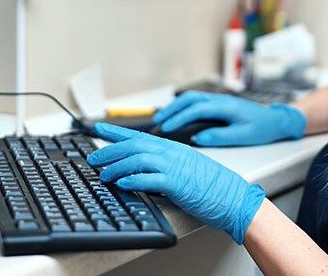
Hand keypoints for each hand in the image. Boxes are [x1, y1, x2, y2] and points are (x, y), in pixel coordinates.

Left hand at [88, 122, 265, 243]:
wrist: (234, 197)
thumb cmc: (213, 187)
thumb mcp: (186, 170)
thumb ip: (166, 168)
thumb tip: (143, 174)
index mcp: (174, 148)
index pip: (140, 136)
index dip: (117, 133)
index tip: (99, 131)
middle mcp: (172, 153)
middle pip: (134, 145)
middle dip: (109, 150)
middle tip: (93, 158)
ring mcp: (175, 166)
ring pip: (138, 159)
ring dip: (117, 167)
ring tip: (103, 175)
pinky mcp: (177, 183)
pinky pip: (150, 179)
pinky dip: (133, 180)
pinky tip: (122, 184)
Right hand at [153, 91, 306, 146]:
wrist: (277, 120)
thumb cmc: (262, 128)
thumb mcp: (243, 136)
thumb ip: (220, 137)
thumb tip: (197, 138)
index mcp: (226, 107)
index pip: (196, 109)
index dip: (179, 118)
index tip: (166, 128)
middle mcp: (220, 99)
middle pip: (189, 99)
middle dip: (171, 109)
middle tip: (157, 122)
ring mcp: (219, 99)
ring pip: (191, 98)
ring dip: (175, 106)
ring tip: (161, 118)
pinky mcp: (219, 103)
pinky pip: (196, 101)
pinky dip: (182, 106)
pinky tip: (176, 114)